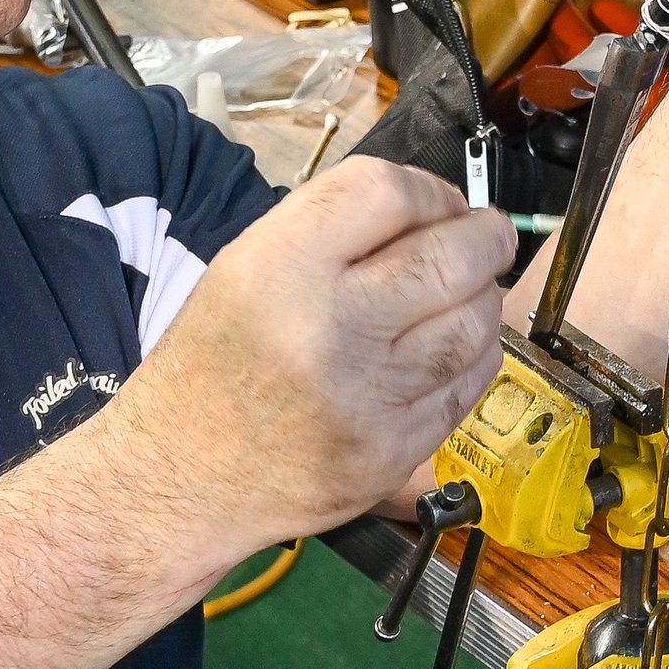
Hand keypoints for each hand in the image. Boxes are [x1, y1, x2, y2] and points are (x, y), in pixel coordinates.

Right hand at [100, 160, 514, 545]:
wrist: (182, 478)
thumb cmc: (216, 364)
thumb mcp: (246, 268)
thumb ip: (336, 230)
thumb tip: (439, 211)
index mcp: (279, 268)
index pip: (389, 194)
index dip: (433, 191)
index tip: (442, 205)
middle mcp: (327, 329)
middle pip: (452, 257)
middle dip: (486, 239)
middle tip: (487, 240)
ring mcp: (366, 398)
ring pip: (474, 325)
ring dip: (483, 299)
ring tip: (464, 295)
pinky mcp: (391, 451)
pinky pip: (465, 388)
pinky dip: (471, 359)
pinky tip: (449, 351)